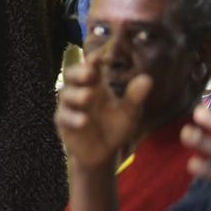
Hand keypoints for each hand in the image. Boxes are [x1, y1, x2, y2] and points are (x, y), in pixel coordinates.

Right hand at [55, 54, 149, 170]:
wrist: (103, 154)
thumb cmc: (115, 127)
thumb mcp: (129, 113)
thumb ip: (135, 96)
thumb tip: (147, 78)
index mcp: (96, 84)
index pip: (92, 66)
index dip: (95, 59)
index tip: (103, 56)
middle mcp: (79, 91)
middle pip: (71, 74)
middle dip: (79, 72)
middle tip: (90, 72)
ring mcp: (69, 106)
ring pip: (66, 94)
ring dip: (76, 94)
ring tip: (88, 96)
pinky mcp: (63, 122)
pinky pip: (63, 117)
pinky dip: (72, 117)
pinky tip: (84, 121)